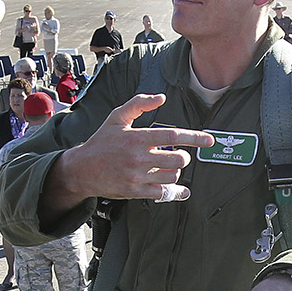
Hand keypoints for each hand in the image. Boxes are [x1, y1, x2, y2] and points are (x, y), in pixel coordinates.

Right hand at [55, 94, 213, 201]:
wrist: (82, 169)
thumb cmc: (102, 142)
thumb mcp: (117, 118)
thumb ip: (139, 104)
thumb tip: (161, 97)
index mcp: (137, 138)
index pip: (173, 136)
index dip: (195, 138)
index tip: (209, 140)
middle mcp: (139, 157)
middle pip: (177, 159)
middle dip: (184, 157)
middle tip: (179, 155)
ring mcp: (137, 176)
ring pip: (172, 175)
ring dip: (176, 171)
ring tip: (168, 167)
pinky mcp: (135, 191)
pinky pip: (163, 193)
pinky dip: (175, 191)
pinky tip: (179, 190)